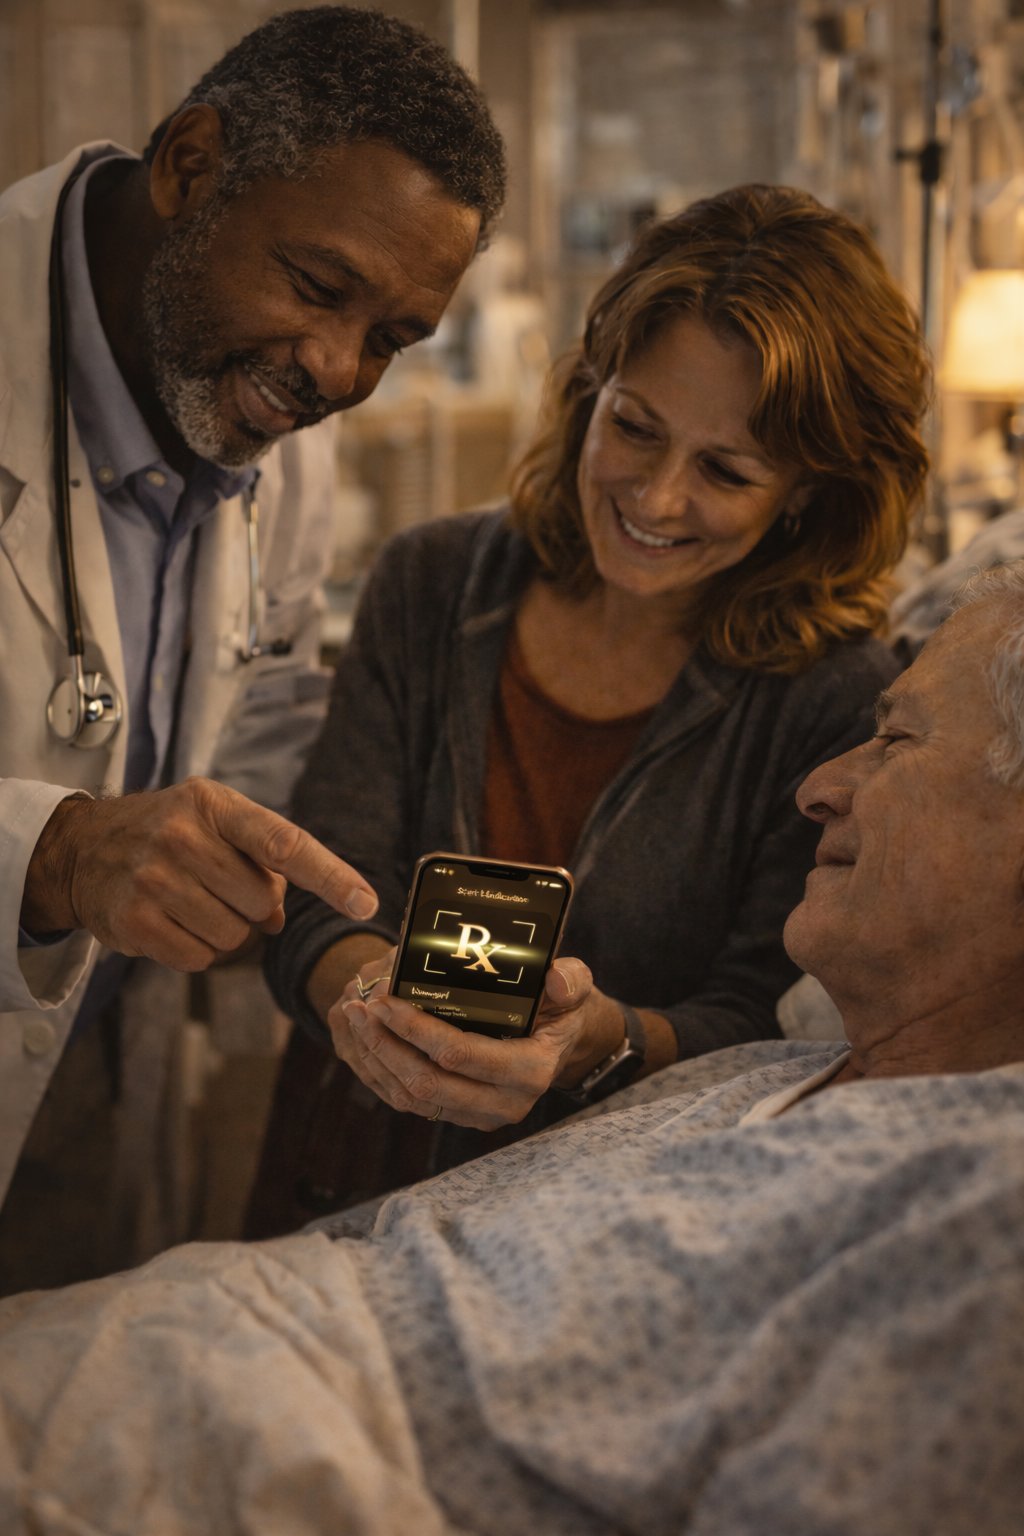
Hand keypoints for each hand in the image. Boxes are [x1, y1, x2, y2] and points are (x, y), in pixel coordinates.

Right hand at [20, 778, 378, 970]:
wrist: (83, 848)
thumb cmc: (169, 834)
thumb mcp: (215, 824)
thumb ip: (262, 863)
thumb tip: (280, 920)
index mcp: (214, 805)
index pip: (284, 843)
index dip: (331, 876)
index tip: (366, 903)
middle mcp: (182, 836)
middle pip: (261, 903)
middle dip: (252, 906)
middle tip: (218, 887)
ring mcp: (154, 879)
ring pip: (234, 937)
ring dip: (224, 931)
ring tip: (191, 903)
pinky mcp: (134, 921)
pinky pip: (199, 959)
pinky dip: (195, 950)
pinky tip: (171, 923)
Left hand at [329, 955, 628, 1129]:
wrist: (564, 1043)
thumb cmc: (564, 1007)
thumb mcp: (575, 987)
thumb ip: (570, 981)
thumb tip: (555, 983)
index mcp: (531, 1071)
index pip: (460, 1055)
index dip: (417, 1030)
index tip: (384, 1000)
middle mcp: (505, 1104)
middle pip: (427, 1083)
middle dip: (385, 1045)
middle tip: (358, 1007)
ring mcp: (481, 1117)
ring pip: (413, 1099)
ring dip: (377, 1059)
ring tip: (355, 1018)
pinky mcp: (462, 1117)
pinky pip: (412, 1105)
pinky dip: (384, 1074)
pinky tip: (367, 1041)